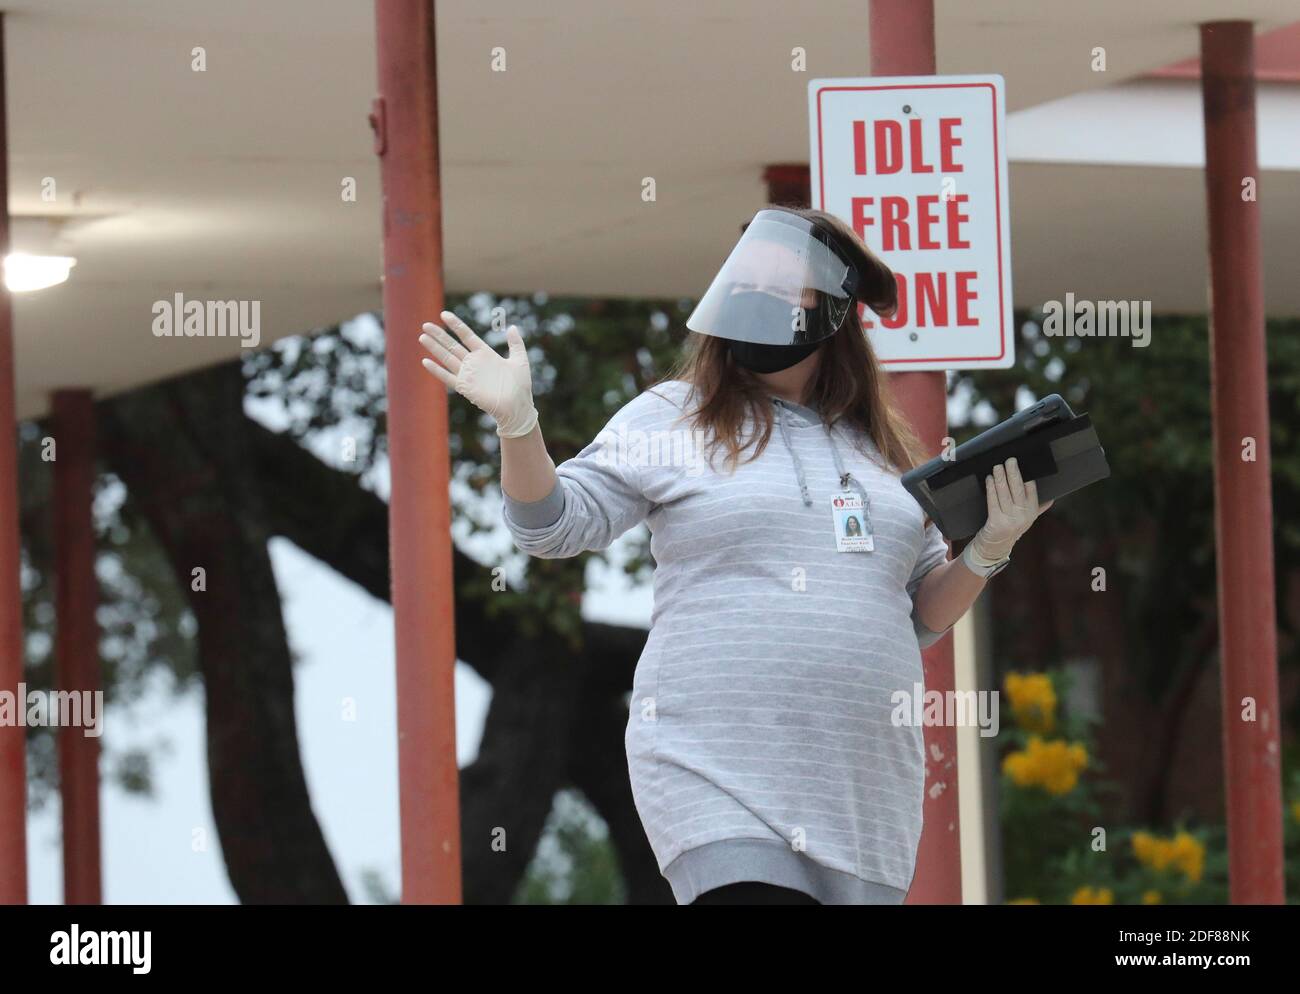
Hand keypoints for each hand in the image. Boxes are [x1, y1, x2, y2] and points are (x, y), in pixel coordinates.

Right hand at [419, 311, 538, 437]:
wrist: (517, 407)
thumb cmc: (521, 387)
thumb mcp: (520, 360)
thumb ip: (516, 344)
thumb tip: (513, 327)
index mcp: (485, 354)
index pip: (467, 335)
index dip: (456, 325)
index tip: (444, 314)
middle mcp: (474, 363)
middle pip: (452, 345)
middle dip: (439, 335)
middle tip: (425, 325)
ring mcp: (468, 375)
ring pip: (447, 358)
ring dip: (435, 348)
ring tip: (422, 337)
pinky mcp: (465, 387)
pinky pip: (448, 377)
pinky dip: (437, 370)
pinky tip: (425, 361)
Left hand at [968, 457, 1052, 565]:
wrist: (995, 546)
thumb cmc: (1011, 528)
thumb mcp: (1026, 519)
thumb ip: (1038, 508)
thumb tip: (1052, 498)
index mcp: (1031, 511)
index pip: (1031, 489)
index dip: (1026, 476)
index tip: (1022, 463)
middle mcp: (1022, 515)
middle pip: (1018, 489)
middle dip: (1014, 472)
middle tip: (1010, 460)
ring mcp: (1009, 519)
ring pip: (1004, 493)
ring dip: (1001, 478)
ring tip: (997, 466)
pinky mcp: (996, 522)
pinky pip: (993, 501)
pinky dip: (991, 489)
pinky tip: (989, 479)